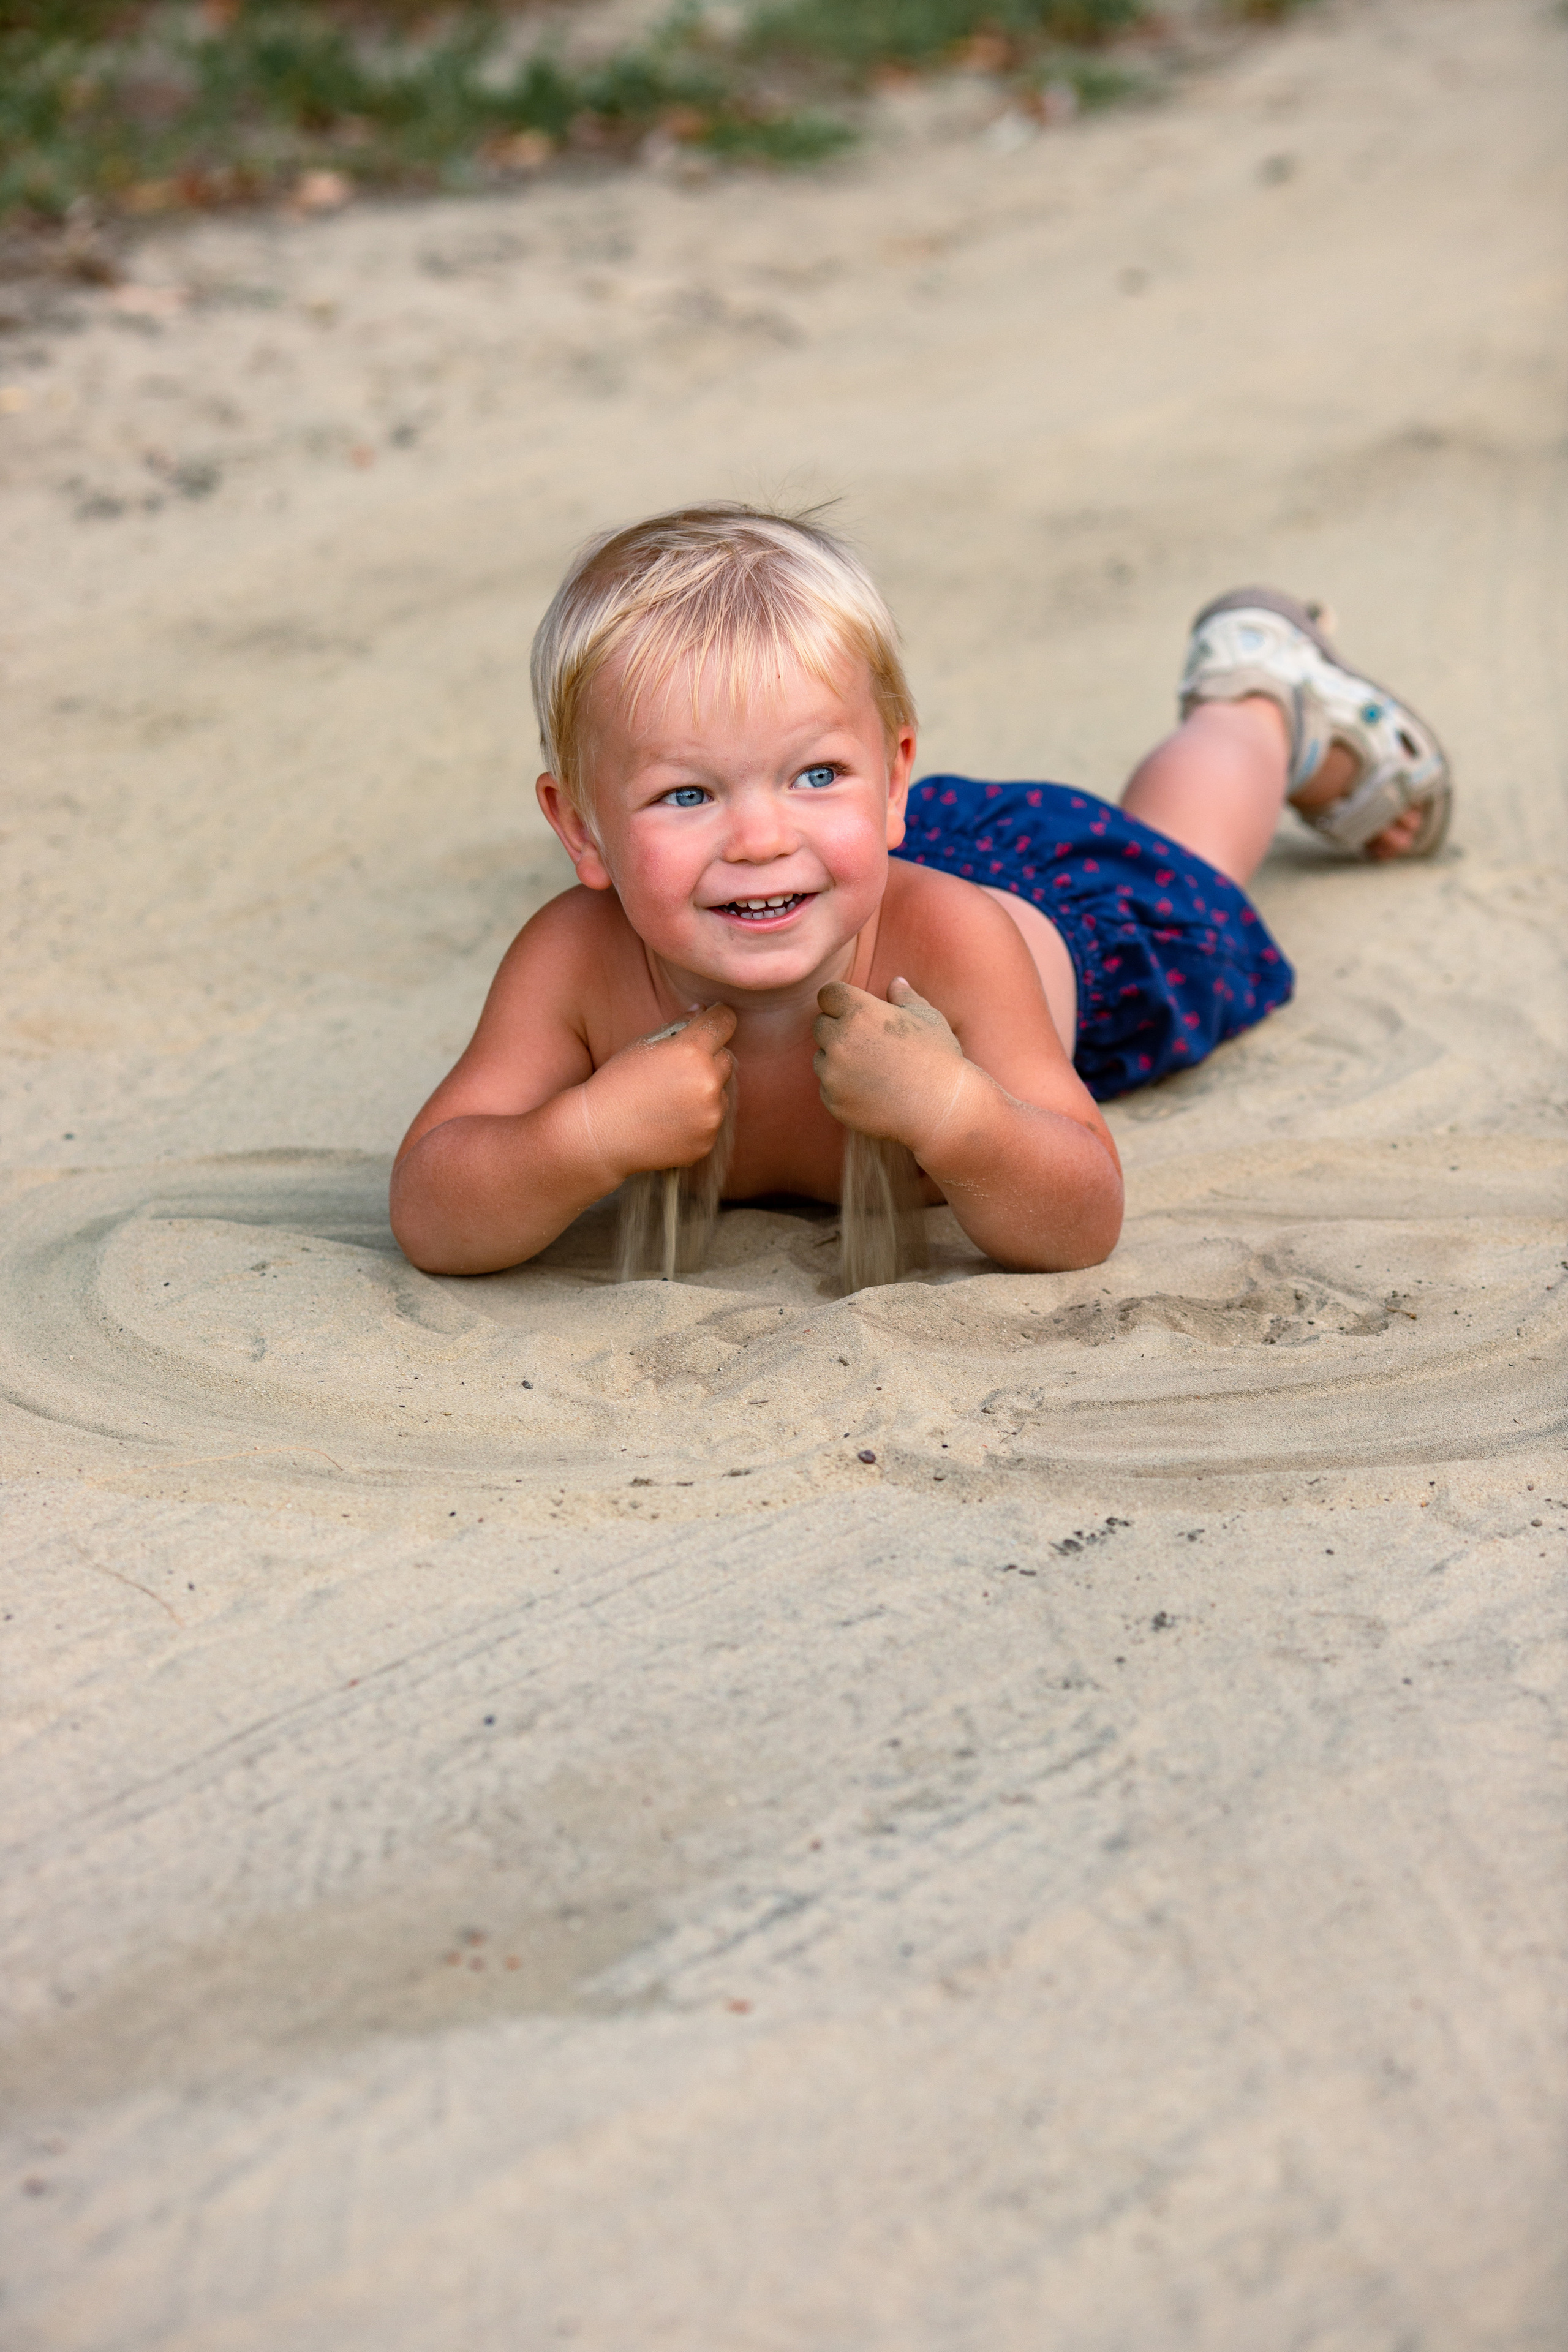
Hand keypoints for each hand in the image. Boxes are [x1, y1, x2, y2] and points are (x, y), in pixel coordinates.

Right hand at [580, 1002, 736, 1179]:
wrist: (599, 1134)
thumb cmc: (616, 1083)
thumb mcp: (643, 1045)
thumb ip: (679, 1025)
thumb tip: (704, 1011)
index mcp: (692, 1052)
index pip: (724, 1022)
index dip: (719, 1019)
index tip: (714, 1019)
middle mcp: (707, 1083)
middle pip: (726, 1059)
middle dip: (708, 1060)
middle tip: (676, 1071)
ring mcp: (710, 1117)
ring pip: (722, 1094)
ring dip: (705, 1093)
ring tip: (668, 1101)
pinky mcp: (707, 1143)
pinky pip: (712, 1123)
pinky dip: (697, 1121)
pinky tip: (668, 1122)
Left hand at [813, 977, 979, 1160]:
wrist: (942, 1109)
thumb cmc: (939, 1058)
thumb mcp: (928, 1019)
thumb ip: (905, 997)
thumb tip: (896, 982)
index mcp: (860, 1012)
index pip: (828, 994)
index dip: (840, 1001)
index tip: (854, 1012)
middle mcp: (841, 1040)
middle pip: (820, 1025)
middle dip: (838, 1030)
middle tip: (869, 1045)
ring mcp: (834, 1073)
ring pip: (821, 1057)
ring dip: (838, 1060)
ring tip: (873, 1070)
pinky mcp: (833, 1100)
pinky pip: (827, 1087)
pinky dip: (842, 1088)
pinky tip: (871, 1092)